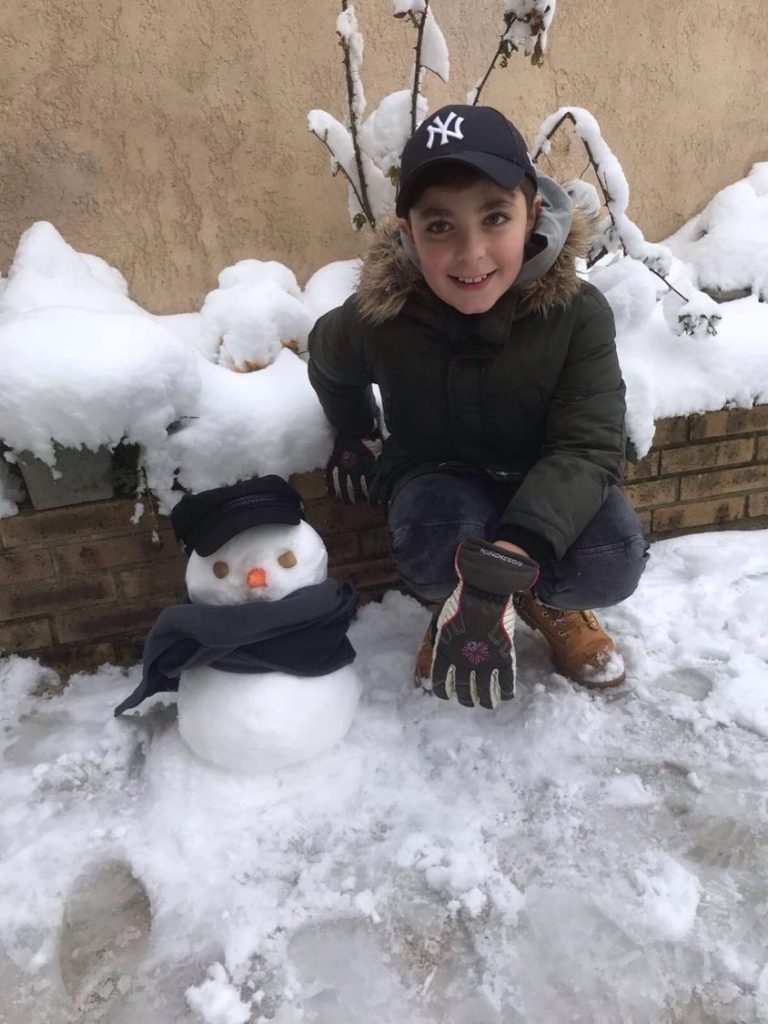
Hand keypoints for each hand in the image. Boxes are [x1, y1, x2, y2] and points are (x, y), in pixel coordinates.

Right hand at [325, 430, 382, 504]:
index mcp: (367, 465)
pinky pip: (330, 476)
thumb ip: (383, 454)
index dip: (374, 495)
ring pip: (342, 486)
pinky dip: (330, 486)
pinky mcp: (333, 461)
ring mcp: (342, 465)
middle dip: (359, 498)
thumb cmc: (369, 432)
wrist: (353, 423)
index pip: (371, 485)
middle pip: (356, 488)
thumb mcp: (380, 444)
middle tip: (362, 504)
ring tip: (347, 503)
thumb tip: (393, 457)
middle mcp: (354, 469)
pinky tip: (331, 494)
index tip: (376, 503)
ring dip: (345, 496)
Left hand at [430, 537, 538, 708]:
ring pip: (485, 692)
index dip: (443, 691)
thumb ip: (440, 637)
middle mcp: (463, 663)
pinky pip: (506, 682)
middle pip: (463, 690)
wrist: (483, 592)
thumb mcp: (441, 620)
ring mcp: (484, 662)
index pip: (440, 681)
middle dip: (465, 698)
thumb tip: (437, 645)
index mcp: (445, 653)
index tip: (447, 695)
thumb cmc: (460, 601)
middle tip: (468, 701)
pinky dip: (506, 692)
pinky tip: (506, 696)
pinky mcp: (503, 658)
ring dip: (485, 701)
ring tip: (487, 704)